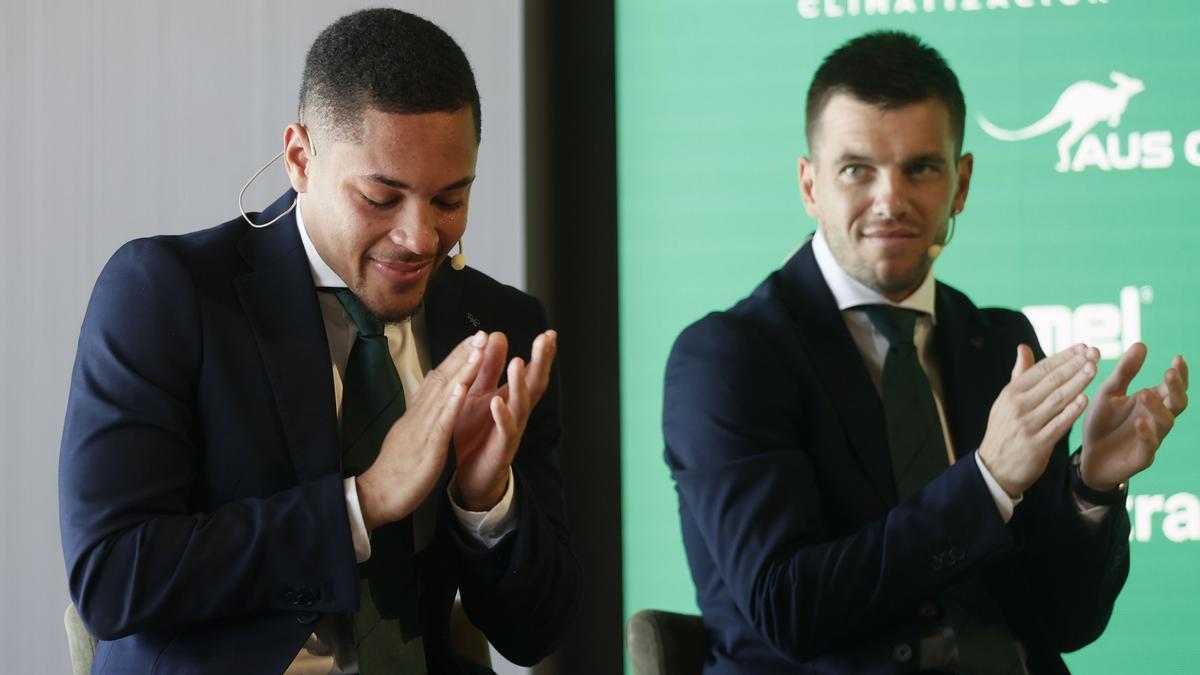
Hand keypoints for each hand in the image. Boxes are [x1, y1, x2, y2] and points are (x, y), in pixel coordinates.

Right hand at [356, 331, 486, 531]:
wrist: (376, 495)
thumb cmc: (395, 468)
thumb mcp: (410, 435)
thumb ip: (421, 416)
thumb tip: (431, 400)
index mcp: (417, 413)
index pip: (437, 378)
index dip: (456, 358)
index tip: (473, 340)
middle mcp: (419, 415)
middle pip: (442, 378)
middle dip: (463, 355)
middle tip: (481, 334)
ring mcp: (422, 429)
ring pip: (443, 395)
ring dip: (462, 370)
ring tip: (478, 350)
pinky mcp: (427, 448)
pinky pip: (440, 423)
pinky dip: (452, 403)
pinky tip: (462, 388)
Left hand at [453, 330, 556, 510]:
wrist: (471, 477)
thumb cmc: (476, 434)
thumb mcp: (480, 394)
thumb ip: (489, 368)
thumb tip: (497, 335)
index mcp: (512, 399)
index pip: (531, 373)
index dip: (541, 354)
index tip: (550, 333)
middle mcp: (518, 413)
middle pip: (535, 385)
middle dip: (541, 362)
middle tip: (545, 340)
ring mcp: (512, 431)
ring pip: (521, 405)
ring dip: (520, 384)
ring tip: (518, 362)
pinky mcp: (501, 449)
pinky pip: (505, 431)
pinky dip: (502, 416)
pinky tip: (497, 402)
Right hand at [978, 343, 1098, 496]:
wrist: (994, 468)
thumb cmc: (1005, 430)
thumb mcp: (1005, 401)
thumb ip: (1019, 375)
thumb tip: (1023, 348)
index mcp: (1012, 392)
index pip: (1042, 369)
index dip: (1064, 356)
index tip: (1084, 346)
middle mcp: (1018, 405)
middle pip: (1052, 381)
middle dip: (1075, 365)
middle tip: (1095, 353)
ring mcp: (1027, 424)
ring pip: (1057, 400)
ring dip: (1077, 383)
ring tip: (1094, 369)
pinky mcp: (1037, 443)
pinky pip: (1057, 425)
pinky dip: (1071, 412)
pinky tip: (1084, 400)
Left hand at [1080, 343, 1188, 490]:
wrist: (1088, 456)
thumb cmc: (1102, 422)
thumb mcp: (1109, 393)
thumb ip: (1125, 371)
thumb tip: (1141, 343)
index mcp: (1151, 401)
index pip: (1172, 386)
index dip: (1179, 374)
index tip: (1178, 358)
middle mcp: (1156, 418)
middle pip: (1177, 402)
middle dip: (1176, 388)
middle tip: (1169, 373)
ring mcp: (1152, 438)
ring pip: (1166, 422)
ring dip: (1158, 407)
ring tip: (1145, 393)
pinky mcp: (1142, 456)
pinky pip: (1150, 446)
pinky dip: (1147, 433)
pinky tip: (1139, 421)